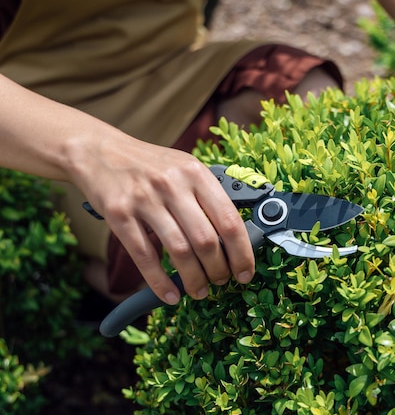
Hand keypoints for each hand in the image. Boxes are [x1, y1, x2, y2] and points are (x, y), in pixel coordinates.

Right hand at [69, 133, 255, 304]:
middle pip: (206, 240)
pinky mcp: (119, 214)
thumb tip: (234, 239)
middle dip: (218, 270)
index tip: (245, 272)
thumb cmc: (149, 165)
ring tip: (200, 291)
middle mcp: (173, 184)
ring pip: (179, 251)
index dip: (242, 252)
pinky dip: (160, 282)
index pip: (229, 220)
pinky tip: (170, 295)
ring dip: (194, 279)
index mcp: (196, 174)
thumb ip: (207, 197)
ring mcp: (144, 199)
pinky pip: (145, 256)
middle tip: (221, 281)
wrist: (98, 150)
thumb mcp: (184, 169)